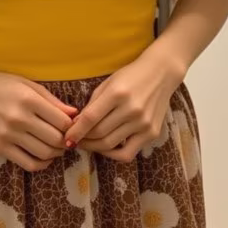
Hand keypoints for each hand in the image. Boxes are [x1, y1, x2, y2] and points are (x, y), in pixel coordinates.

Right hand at [0, 66, 77, 172]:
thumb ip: (51, 100)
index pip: (61, 121)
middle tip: (68, 139)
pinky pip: (26, 163)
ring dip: (56, 154)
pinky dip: (41, 164)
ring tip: (57, 148)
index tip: (72, 126)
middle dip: (66, 141)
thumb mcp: (27, 84)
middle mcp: (18, 118)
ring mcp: (7, 134)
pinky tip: (44, 158)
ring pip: (43, 153)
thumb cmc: (0, 83)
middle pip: (54, 139)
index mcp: (28, 99)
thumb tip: (74, 114)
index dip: (72, 126)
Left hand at [64, 43, 185, 162]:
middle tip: (75, 140)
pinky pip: (128, 153)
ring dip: (94, 147)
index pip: (91, 118)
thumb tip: (77, 124)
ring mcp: (143, 123)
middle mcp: (131, 109)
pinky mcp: (152, 133)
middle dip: (83, 139)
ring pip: (111, 145)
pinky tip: (105, 148)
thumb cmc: (131, 75)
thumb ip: (94, 102)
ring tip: (87, 144)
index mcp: (118, 93)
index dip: (76, 130)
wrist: (161, 73)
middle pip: (99, 133)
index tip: (66, 138)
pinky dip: (113, 155)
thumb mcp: (109, 82)